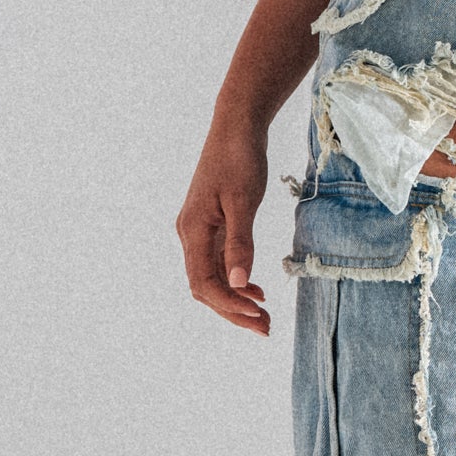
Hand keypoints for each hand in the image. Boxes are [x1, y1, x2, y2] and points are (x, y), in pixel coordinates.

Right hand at [177, 111, 272, 333]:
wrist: (236, 127)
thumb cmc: (240, 158)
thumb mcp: (244, 202)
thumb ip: (240, 243)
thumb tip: (240, 283)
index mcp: (193, 230)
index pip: (204, 282)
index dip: (229, 304)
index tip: (257, 316)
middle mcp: (190, 234)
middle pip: (206, 286)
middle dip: (233, 310)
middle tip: (265, 329)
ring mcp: (198, 231)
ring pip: (213, 277)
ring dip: (236, 299)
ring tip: (264, 316)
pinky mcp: (210, 225)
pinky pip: (218, 262)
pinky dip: (236, 280)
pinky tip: (256, 289)